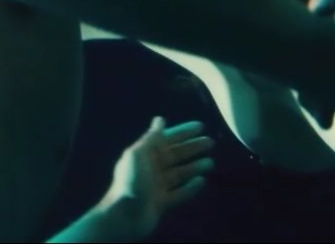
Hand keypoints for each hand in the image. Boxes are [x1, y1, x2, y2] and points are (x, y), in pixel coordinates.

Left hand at [103, 117, 214, 239]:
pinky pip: (180, 193)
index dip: (183, 132)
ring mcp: (157, 186)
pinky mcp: (162, 202)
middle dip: (192, 148)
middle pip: (175, 155)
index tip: (200, 126)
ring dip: (194, 167)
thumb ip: (151, 138)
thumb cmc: (130, 181)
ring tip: (210, 162)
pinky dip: (191, 188)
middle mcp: (151, 168)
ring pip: (179, 173)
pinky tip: (202, 181)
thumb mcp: (138, 154)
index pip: (166, 139)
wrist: (124, 215)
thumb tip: (160, 119)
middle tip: (210, 142)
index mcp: (144, 154)